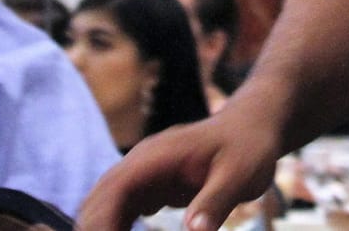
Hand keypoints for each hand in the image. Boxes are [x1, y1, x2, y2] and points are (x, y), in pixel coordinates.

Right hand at [76, 112, 281, 230]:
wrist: (252, 128)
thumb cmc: (248, 147)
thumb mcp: (240, 174)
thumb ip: (215, 201)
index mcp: (157, 156)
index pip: (115, 190)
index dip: (104, 223)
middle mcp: (141, 164)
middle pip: (100, 200)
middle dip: (96, 229)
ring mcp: (142, 175)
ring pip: (105, 206)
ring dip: (105, 228)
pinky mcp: (149, 187)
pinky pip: (121, 211)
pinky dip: (117, 229)